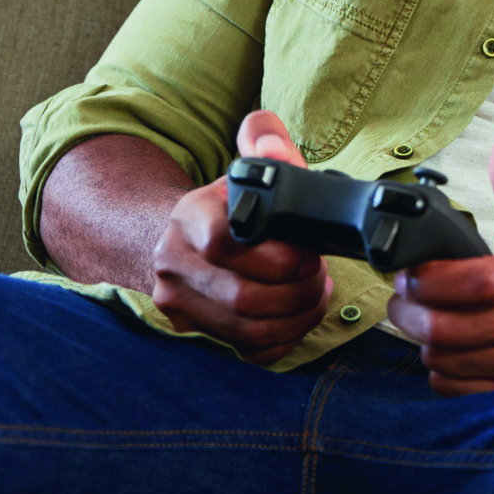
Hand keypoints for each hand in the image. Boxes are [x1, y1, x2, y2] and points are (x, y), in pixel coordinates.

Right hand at [150, 111, 331, 364]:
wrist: (182, 242)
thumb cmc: (227, 209)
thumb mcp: (244, 170)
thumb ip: (264, 142)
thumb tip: (270, 142)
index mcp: (189, 217)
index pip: (224, 242)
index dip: (278, 255)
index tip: (307, 251)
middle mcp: (174, 264)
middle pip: (242, 296)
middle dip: (297, 290)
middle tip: (319, 274)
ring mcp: (180, 305)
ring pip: (247, 330)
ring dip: (296, 316)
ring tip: (317, 293)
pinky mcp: (194, 334)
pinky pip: (246, 352)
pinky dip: (284, 339)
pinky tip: (299, 316)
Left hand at [387, 119, 493, 395]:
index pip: (476, 283)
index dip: (430, 280)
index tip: (411, 269)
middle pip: (450, 328)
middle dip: (411, 311)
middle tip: (402, 294)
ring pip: (447, 360)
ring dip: (421, 340)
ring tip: (420, 317)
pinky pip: (457, 389)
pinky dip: (440, 369)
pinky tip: (445, 347)